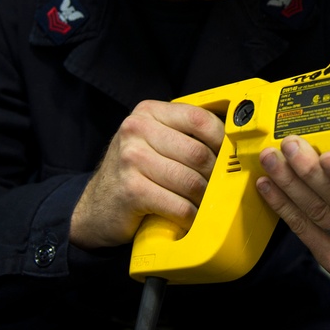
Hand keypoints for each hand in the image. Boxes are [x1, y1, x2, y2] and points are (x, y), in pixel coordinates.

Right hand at [70, 100, 224, 249]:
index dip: (222, 139)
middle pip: (199, 153)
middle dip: (214, 174)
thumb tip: (233, 141)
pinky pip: (179, 205)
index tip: (229, 155)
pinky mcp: (131, 190)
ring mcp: (131, 159)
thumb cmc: (135, 172)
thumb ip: (185, 133)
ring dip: (203, 198)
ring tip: (203, 203)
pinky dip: (190, 216)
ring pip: (192, 181)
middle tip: (216, 186)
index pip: (199, 118)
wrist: (96, 207)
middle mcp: (136, 130)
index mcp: (149, 112)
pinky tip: (188, 217)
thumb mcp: (155, 140)